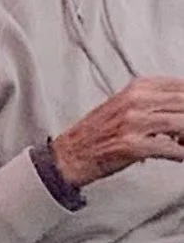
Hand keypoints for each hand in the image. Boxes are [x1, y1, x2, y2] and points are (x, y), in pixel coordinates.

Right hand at [51, 78, 183, 188]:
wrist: (70, 154)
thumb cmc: (98, 133)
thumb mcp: (127, 105)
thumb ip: (157, 102)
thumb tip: (183, 107)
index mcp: (136, 88)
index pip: (181, 86)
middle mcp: (135, 101)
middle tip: (183, 133)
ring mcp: (133, 122)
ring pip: (182, 124)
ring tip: (182, 143)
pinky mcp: (132, 145)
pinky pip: (172, 150)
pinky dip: (182, 154)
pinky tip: (180, 155)